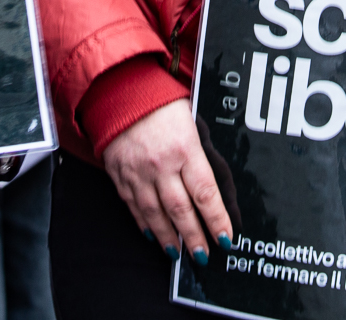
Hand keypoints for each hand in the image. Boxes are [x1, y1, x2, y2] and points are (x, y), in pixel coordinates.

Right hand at [99, 99, 231, 265]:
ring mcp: (137, 172)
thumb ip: (200, 154)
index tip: (226, 239)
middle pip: (181, 210)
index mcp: (185, 148)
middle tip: (203, 256)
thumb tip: (216, 188)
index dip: (217, 221)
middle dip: (194, 237)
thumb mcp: (191, 122)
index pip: (205, 194)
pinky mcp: (119, 174)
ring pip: (155, 214)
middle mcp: (161, 164)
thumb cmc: (161, 103)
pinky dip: (144, 224)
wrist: (119, 89)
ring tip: (178, 253)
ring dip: (168, 238)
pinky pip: (133, 206)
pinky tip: (153, 235)